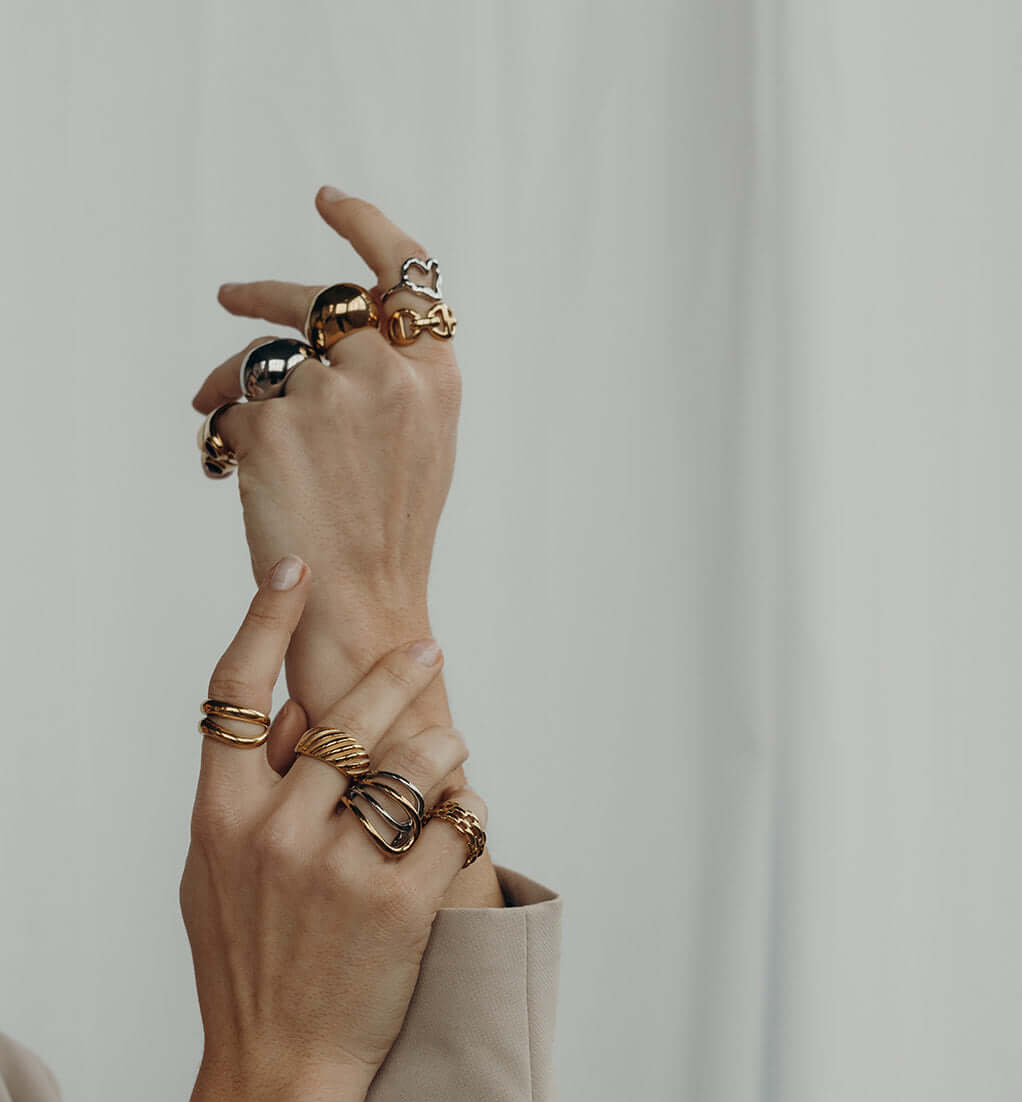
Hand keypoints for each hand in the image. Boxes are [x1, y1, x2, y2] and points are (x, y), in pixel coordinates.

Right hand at [178, 552, 485, 1101]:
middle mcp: (274, 832)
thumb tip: (289, 715)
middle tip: (427, 649)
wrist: (281, 1065)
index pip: (236, 691)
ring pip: (412, 760)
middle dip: (395, 673)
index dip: (265, 619)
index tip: (298, 571)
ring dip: (442, 742)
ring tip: (452, 744)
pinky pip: (454, 821)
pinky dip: (468, 806)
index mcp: (218, 816)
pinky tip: (467, 809)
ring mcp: (336, 869)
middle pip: (345, 716)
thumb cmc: (247, 965)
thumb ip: (240, 795)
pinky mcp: (399, 905)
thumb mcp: (213, 875)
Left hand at [191, 188, 459, 718]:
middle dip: (264, 296)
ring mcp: (330, 397)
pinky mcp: (273, 426)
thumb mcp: (421, 443)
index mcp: (435, 376)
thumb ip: (392, 378)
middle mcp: (387, 374)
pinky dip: (228, 436)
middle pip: (317, 302)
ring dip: (230, 379)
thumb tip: (323, 329)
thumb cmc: (389, 534)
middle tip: (230, 295)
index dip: (365, 224)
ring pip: (264, 359)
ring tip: (207, 398)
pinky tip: (235, 472)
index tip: (330, 199)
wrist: (361, 602)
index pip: (403, 271)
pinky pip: (236, 409)